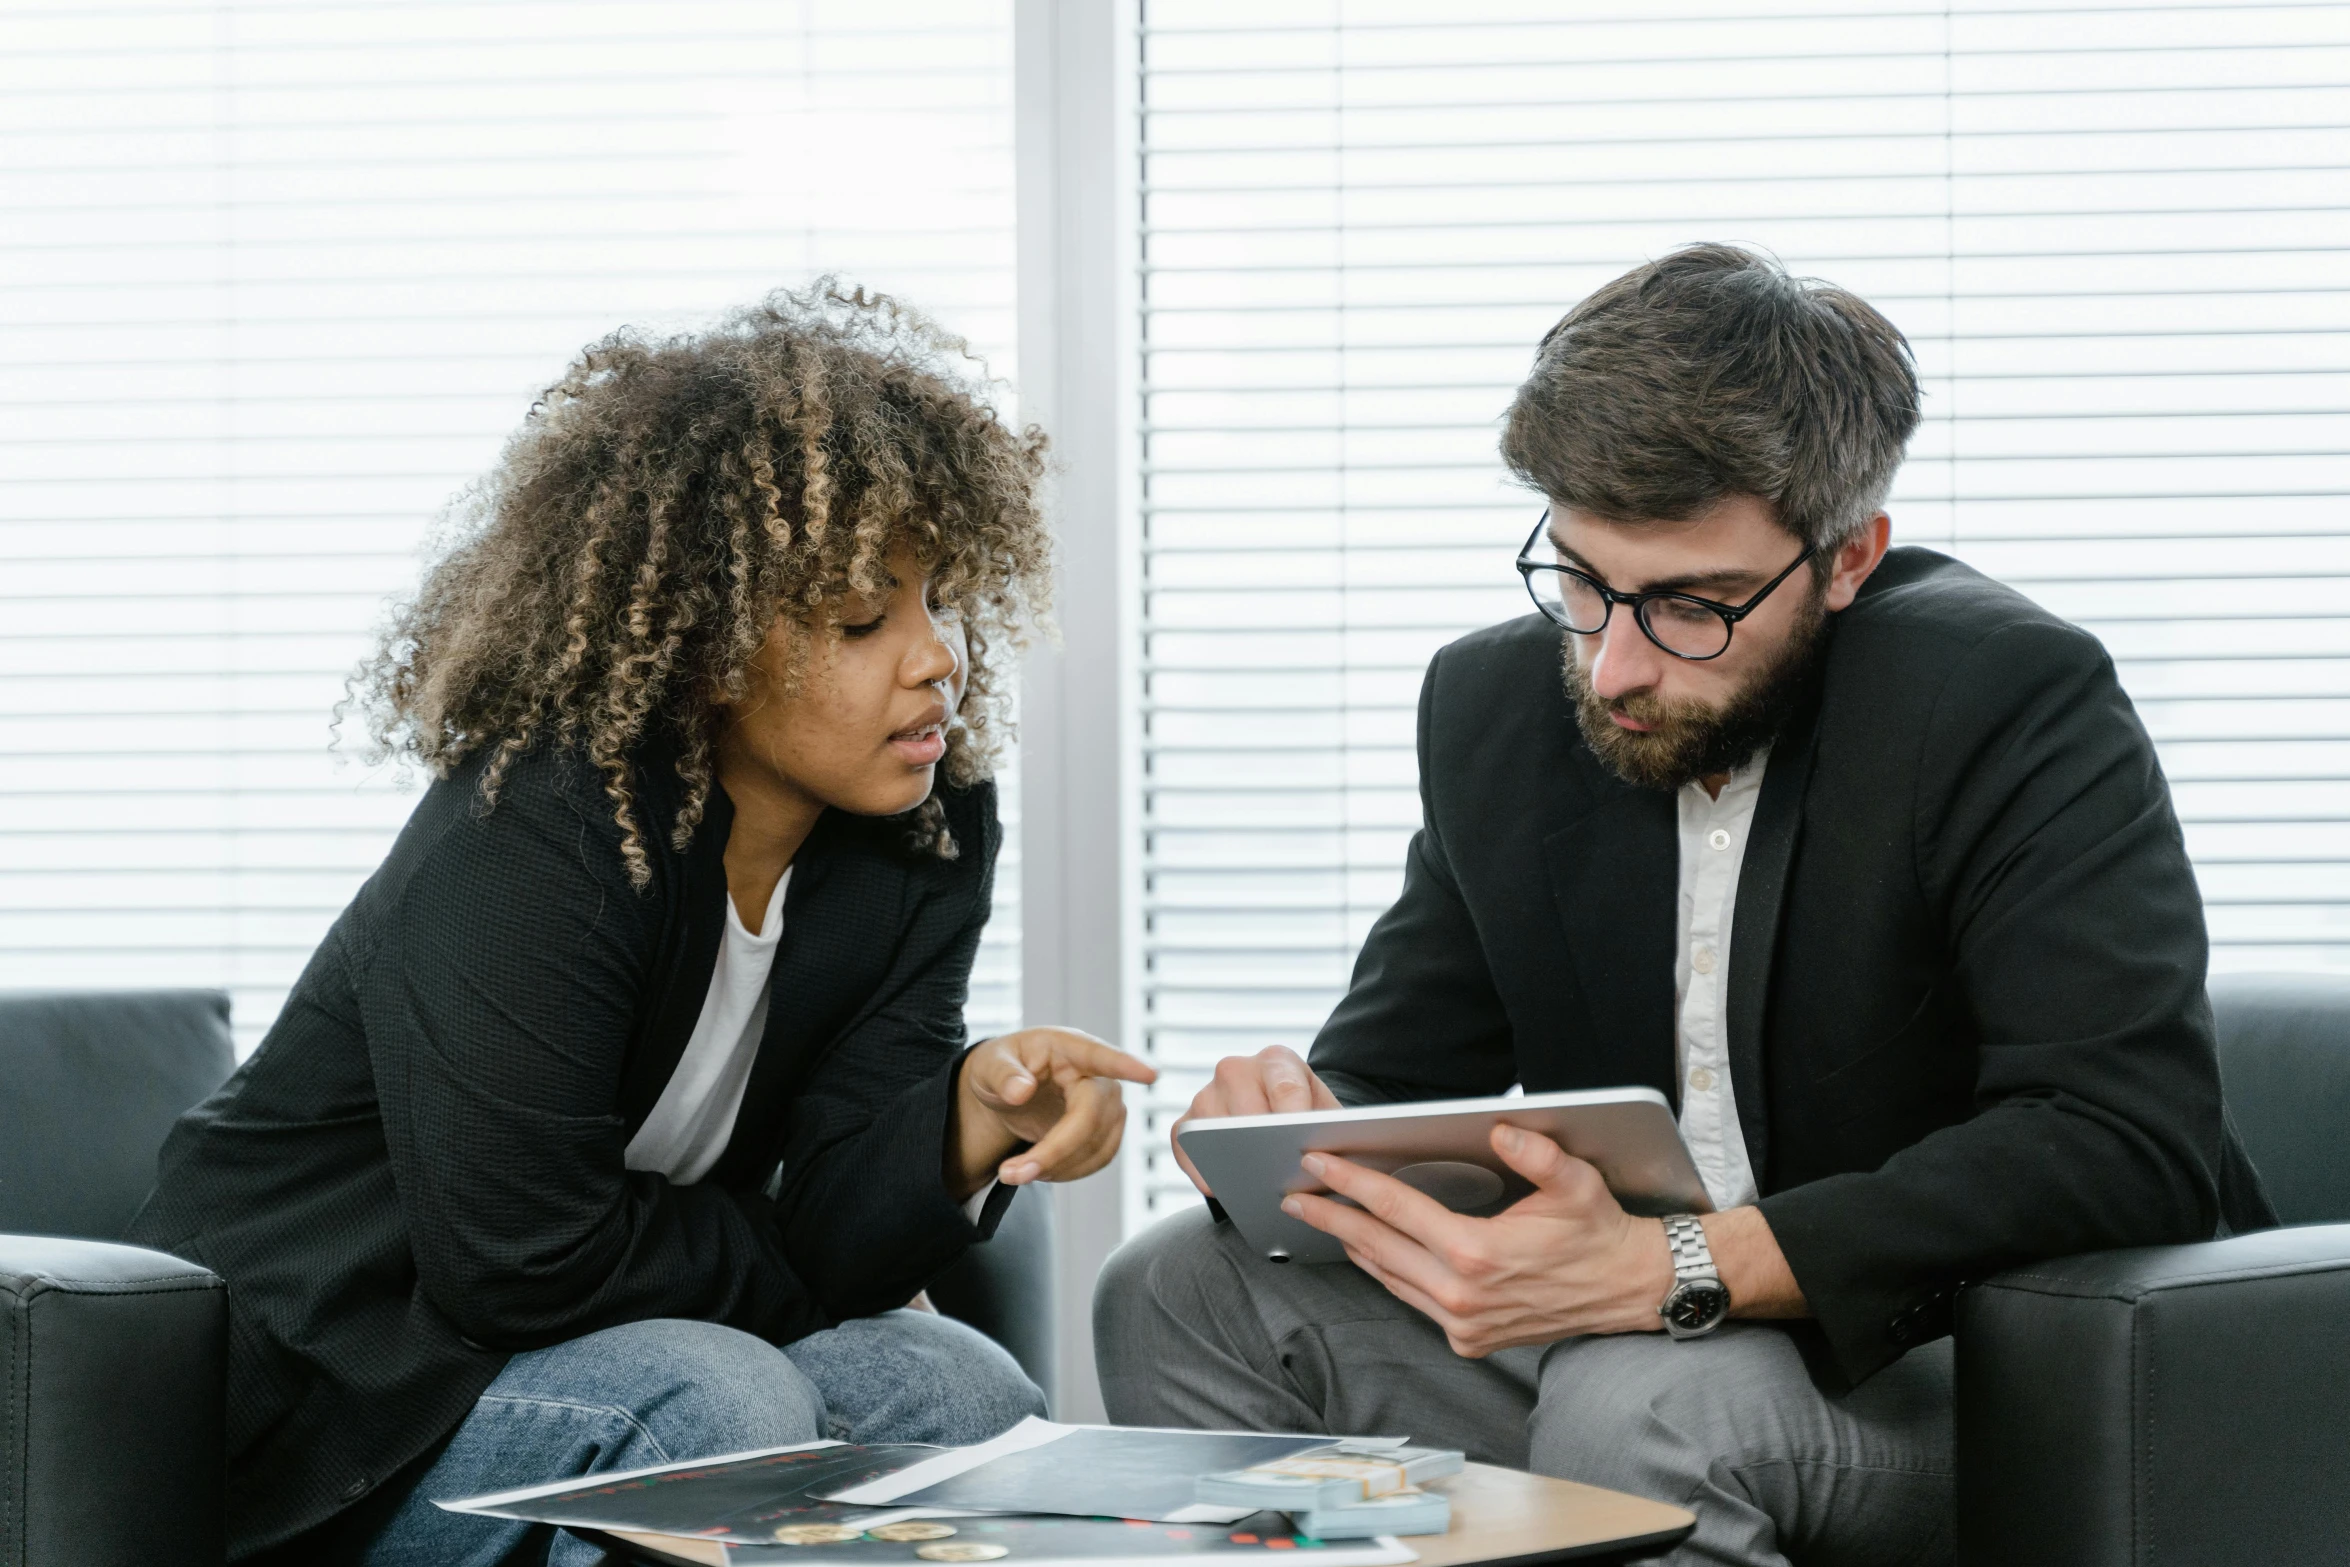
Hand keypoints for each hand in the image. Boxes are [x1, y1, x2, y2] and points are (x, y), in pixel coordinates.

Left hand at [950, 1028, 1156, 1198]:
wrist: (1006, 1091)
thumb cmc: (1000, 1068)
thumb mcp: (988, 1065)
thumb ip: (1002, 1075)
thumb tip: (1021, 1091)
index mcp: (1068, 1047)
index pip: (1100, 1056)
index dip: (1126, 1066)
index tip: (1150, 1075)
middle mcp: (1096, 1074)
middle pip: (1091, 1117)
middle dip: (1054, 1151)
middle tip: (1011, 1174)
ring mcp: (1107, 1103)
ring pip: (1097, 1144)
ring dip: (1057, 1167)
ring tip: (1015, 1172)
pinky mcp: (1107, 1129)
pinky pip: (1099, 1158)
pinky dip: (1068, 1172)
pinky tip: (1041, 1169)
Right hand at [1169, 1046, 1340, 1196]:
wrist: (1284, 1113)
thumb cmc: (1307, 1115)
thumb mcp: (1326, 1115)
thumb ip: (1325, 1129)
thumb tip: (1316, 1158)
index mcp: (1276, 1061)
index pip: (1285, 1088)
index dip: (1294, 1121)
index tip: (1303, 1150)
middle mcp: (1235, 1069)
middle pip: (1246, 1113)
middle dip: (1264, 1147)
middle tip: (1281, 1176)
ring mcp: (1206, 1094)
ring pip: (1213, 1131)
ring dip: (1233, 1160)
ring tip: (1257, 1185)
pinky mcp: (1185, 1122)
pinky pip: (1186, 1149)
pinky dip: (1203, 1173)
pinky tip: (1226, 1188)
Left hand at [1282, 1123, 1672, 1355]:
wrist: (1627, 1290)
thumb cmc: (1598, 1231)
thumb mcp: (1575, 1183)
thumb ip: (1536, 1153)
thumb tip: (1501, 1128)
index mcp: (1477, 1254)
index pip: (1395, 1210)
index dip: (1350, 1183)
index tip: (1315, 1164)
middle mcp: (1460, 1296)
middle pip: (1376, 1248)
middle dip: (1330, 1217)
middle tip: (1295, 1193)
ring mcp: (1461, 1325)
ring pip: (1388, 1278)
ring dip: (1353, 1247)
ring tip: (1322, 1217)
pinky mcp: (1468, 1341)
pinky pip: (1411, 1301)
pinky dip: (1386, 1273)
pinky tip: (1370, 1251)